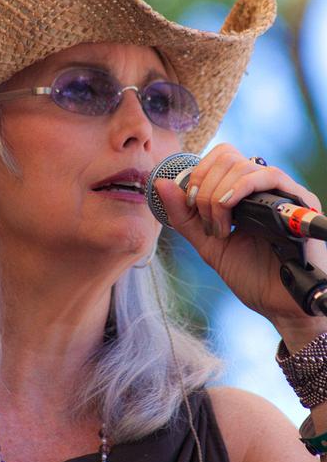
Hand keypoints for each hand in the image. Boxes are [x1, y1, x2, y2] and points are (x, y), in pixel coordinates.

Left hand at [155, 143, 326, 338]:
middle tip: (207, 223)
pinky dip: (240, 187)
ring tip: (220, 229)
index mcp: (243, 193)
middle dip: (205, 187)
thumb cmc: (249, 275)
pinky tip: (229, 208)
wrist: (278, 304)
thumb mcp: (208, 243)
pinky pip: (269, 176)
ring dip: (219, 195)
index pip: (218, 158)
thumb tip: (160, 183)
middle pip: (226, 157)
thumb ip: (184, 215)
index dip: (198, 173)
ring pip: (242, 165)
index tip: (190, 204)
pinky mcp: (301, 200)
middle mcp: (263, 187)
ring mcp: (282, 192)